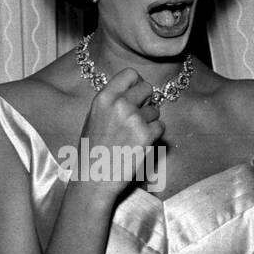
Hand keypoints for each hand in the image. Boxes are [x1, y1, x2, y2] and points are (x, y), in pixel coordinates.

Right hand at [77, 68, 163, 196]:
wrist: (93, 180)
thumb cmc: (92, 152)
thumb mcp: (93, 118)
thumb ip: (112, 102)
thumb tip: (133, 93)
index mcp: (104, 97)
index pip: (130, 74)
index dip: (136, 83)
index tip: (137, 94)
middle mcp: (120, 104)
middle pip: (147, 88)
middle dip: (146, 101)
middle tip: (139, 116)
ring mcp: (134, 119)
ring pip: (156, 110)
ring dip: (150, 121)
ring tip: (133, 136)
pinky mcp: (147, 135)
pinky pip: (161, 126)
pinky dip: (154, 135)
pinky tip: (139, 145)